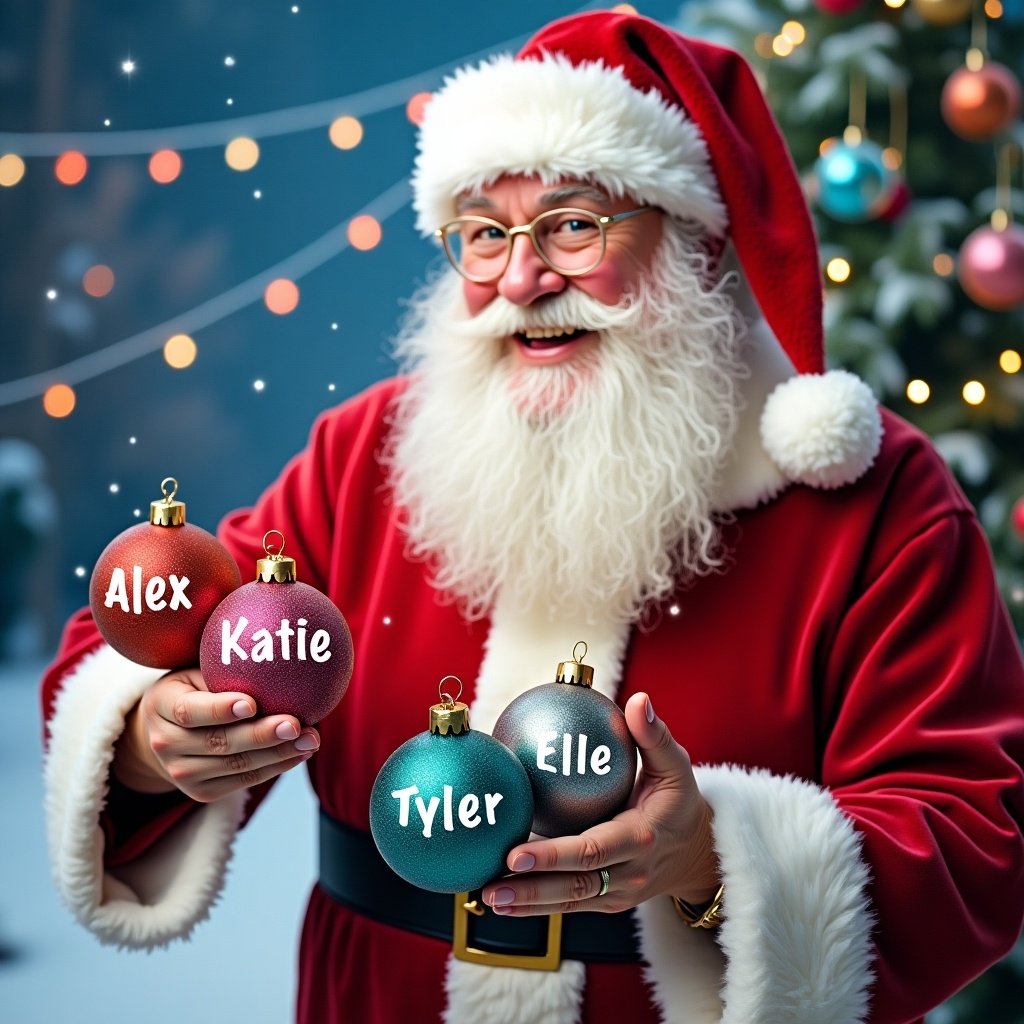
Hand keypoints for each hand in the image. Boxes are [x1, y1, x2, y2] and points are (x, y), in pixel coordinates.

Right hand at [112, 667, 319, 802]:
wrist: (169, 731)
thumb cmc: (197, 684)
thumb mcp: (198, 665)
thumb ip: (226, 651)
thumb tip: (275, 612)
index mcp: (161, 704)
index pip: (189, 710)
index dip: (219, 709)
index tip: (252, 702)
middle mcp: (164, 743)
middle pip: (218, 743)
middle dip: (261, 735)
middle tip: (295, 724)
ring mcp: (180, 772)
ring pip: (236, 766)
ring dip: (278, 754)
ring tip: (311, 739)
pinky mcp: (201, 792)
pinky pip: (244, 780)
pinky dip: (276, 766)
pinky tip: (301, 751)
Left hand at [481, 692, 717, 915]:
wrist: (698, 852)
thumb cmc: (680, 799)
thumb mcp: (676, 765)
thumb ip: (654, 735)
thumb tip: (637, 700)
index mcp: (641, 838)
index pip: (592, 850)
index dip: (553, 855)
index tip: (516, 852)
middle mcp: (630, 873)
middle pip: (574, 886)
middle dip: (530, 888)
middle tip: (489, 884)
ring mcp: (618, 893)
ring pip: (567, 902)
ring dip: (525, 903)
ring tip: (485, 895)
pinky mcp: (608, 902)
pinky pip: (569, 904)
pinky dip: (535, 904)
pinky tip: (501, 898)